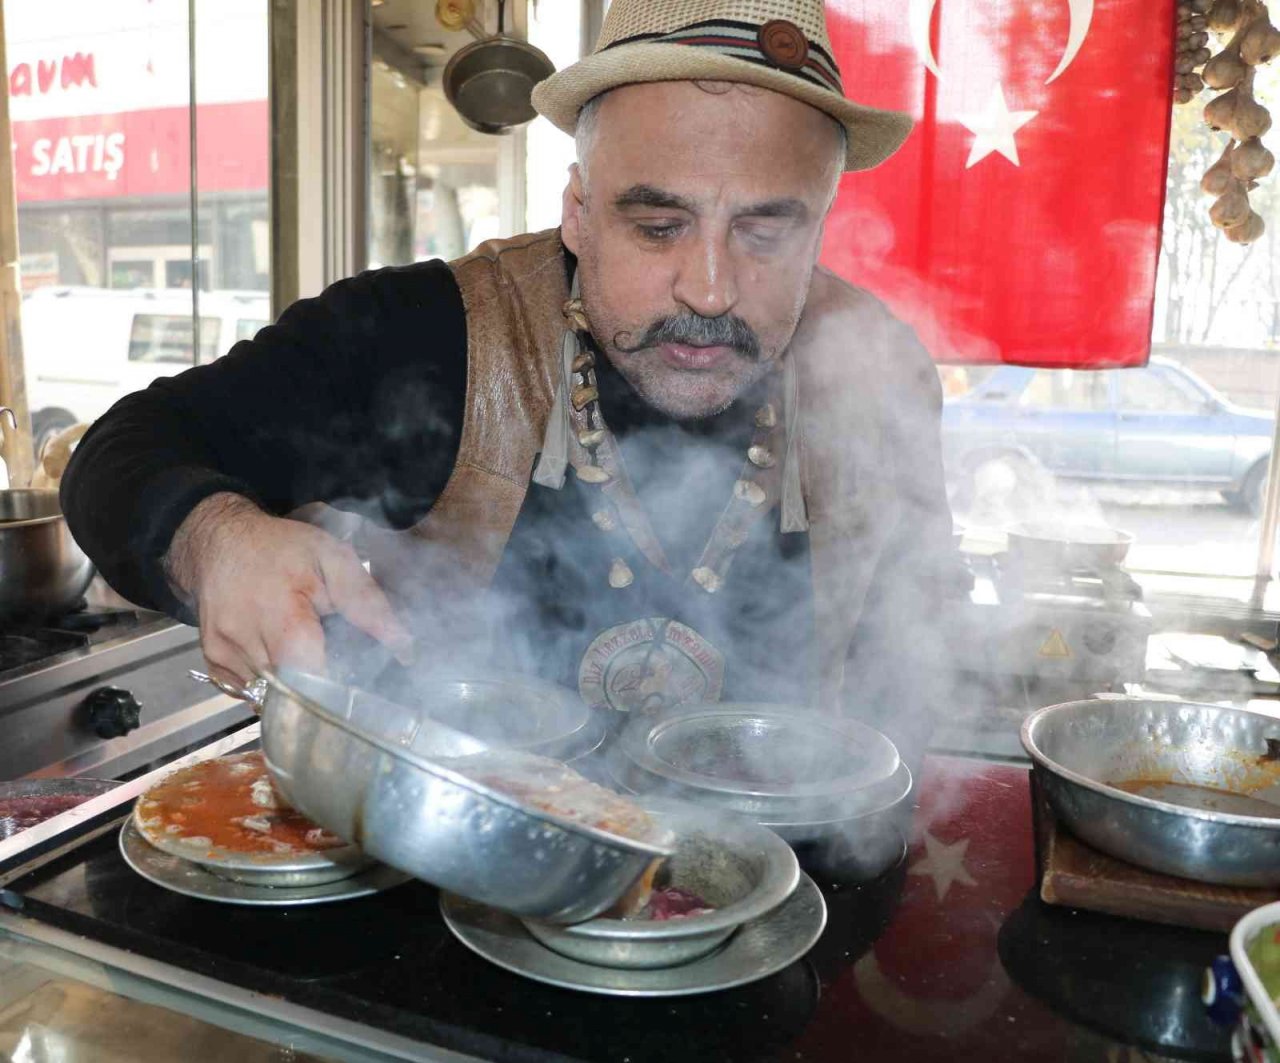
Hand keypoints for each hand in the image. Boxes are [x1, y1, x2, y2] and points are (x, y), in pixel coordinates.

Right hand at [165, 493, 411, 686]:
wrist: (221, 541)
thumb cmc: (280, 548)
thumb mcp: (333, 558)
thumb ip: (366, 602)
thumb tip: (402, 644)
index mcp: (279, 615)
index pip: (309, 679)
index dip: (336, 690)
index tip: (354, 685)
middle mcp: (244, 640)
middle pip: (291, 691)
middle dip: (318, 683)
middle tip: (328, 654)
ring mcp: (224, 654)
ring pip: (270, 693)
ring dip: (293, 679)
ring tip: (300, 644)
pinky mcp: (214, 662)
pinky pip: (250, 688)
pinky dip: (271, 677)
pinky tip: (277, 648)